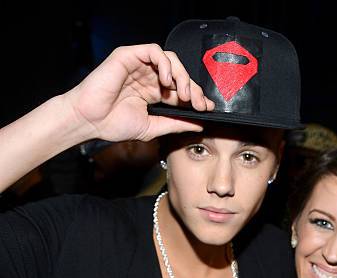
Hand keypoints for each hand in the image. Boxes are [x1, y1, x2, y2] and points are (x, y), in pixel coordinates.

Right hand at [63, 44, 214, 142]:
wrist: (90, 121)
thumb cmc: (113, 124)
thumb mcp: (153, 127)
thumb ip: (175, 124)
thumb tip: (198, 124)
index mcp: (153, 92)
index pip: (180, 90)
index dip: (196, 97)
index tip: (206, 110)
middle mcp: (148, 77)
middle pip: (179, 74)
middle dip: (193, 88)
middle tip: (199, 104)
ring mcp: (139, 65)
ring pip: (170, 60)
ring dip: (182, 76)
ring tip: (185, 94)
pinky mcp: (129, 56)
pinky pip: (154, 51)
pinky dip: (165, 64)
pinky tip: (167, 81)